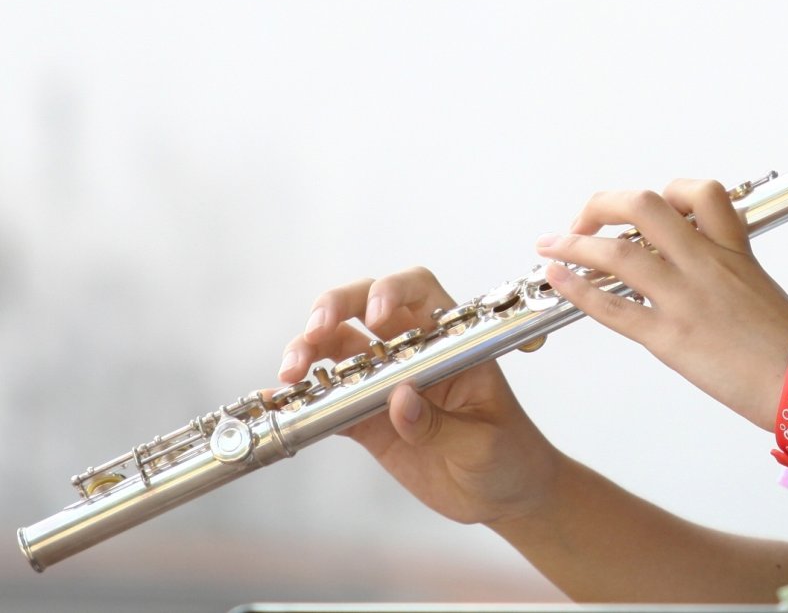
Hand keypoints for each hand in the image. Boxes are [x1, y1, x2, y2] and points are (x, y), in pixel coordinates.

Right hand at [276, 266, 563, 526]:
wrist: (503, 497)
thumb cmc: (509, 456)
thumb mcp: (484, 443)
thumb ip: (441, 424)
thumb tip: (399, 399)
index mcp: (451, 341)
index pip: (420, 291)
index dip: (393, 291)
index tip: (375, 315)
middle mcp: (412, 351)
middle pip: (363, 306)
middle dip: (333, 309)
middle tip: (314, 333)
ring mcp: (385, 382)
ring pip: (336, 348)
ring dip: (308, 352)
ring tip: (290, 375)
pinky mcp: (366, 418)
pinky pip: (327, 400)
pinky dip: (301, 399)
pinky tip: (278, 401)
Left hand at [534, 179, 787, 430]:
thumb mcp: (762, 290)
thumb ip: (729, 272)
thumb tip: (701, 272)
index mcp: (733, 249)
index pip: (700, 192)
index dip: (667, 191)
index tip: (646, 211)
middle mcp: (704, 263)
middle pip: (643, 206)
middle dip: (603, 205)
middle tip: (585, 219)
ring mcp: (684, 297)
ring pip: (617, 252)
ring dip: (574, 243)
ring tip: (551, 245)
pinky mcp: (669, 337)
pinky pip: (612, 305)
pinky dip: (576, 287)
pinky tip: (557, 278)